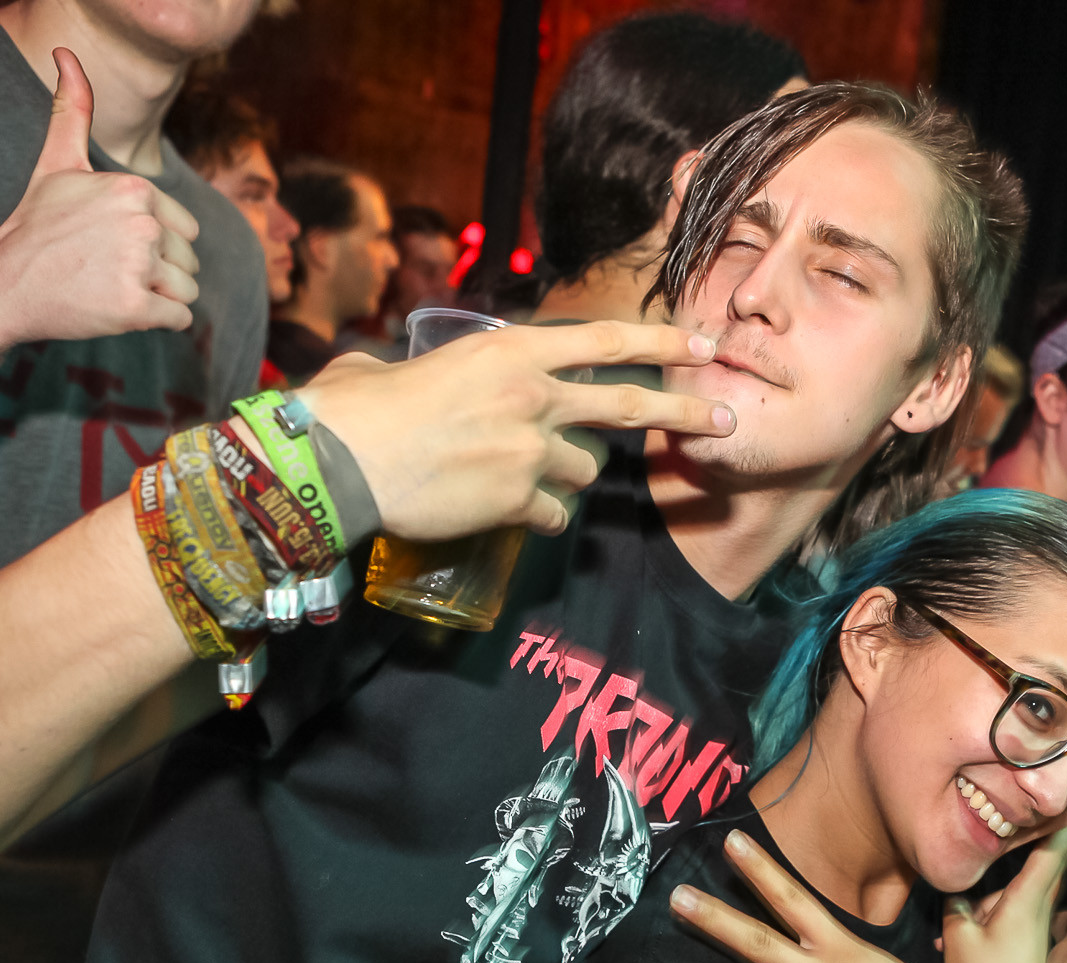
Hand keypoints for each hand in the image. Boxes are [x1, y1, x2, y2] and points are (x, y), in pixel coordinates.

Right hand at [0, 49, 199, 350]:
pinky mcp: (136, 307)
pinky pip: (180, 320)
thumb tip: (66, 56)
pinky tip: (116, 308)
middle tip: (106, 268)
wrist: (1, 285)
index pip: (187, 230)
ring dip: (158, 298)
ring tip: (111, 286)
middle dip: (158, 272)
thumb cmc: (35, 226)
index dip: (156, 244)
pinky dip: (156, 321)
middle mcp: (142, 223)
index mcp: (134, 189)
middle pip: (189, 261)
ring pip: (187, 291)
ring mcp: (139, 265)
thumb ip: (73, 113)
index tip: (110, 243)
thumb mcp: (57, 164)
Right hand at [296, 321, 734, 537]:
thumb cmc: (359, 408)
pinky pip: (553, 514)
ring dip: (567, 474)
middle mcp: (534, 395)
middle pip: (629, 406)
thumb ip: (436, 369)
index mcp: (512, 350)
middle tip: (724, 421)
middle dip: (685, 413)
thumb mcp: (408, 366)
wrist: (342, 461)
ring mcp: (531, 450)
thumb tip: (399, 373)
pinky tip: (510, 512)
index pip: (608, 341)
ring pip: (583, 469)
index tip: (703, 344)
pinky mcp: (518, 500)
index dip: (661, 342)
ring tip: (520, 474)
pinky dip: (541, 516)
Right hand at [941, 822, 1066, 962]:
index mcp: (1026, 901)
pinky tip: (956, 950)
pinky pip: (1003, 922)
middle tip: (1030, 846)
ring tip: (952, 942)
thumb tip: (958, 894)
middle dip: (1024, 859)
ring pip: (1006, 900)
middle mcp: (1037, 911)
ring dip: (979, 912)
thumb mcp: (958, 938)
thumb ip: (956, 906)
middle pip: (1028, 872)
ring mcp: (1033, 931)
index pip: (1053, 851)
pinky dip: (981, 929)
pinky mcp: (1026, 948)